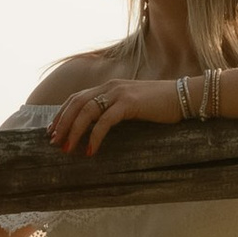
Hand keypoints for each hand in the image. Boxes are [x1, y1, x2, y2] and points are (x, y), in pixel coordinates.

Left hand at [47, 72, 185, 155]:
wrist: (185, 96)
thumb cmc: (161, 105)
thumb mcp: (133, 105)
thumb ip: (116, 110)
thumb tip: (99, 127)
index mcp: (109, 86)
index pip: (77, 98)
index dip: (62, 114)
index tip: (52, 130)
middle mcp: (111, 86)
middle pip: (77, 103)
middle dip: (62, 123)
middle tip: (54, 142)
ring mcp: (120, 93)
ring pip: (87, 111)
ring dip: (74, 130)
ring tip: (68, 148)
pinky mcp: (129, 103)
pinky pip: (105, 120)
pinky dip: (95, 136)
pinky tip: (91, 150)